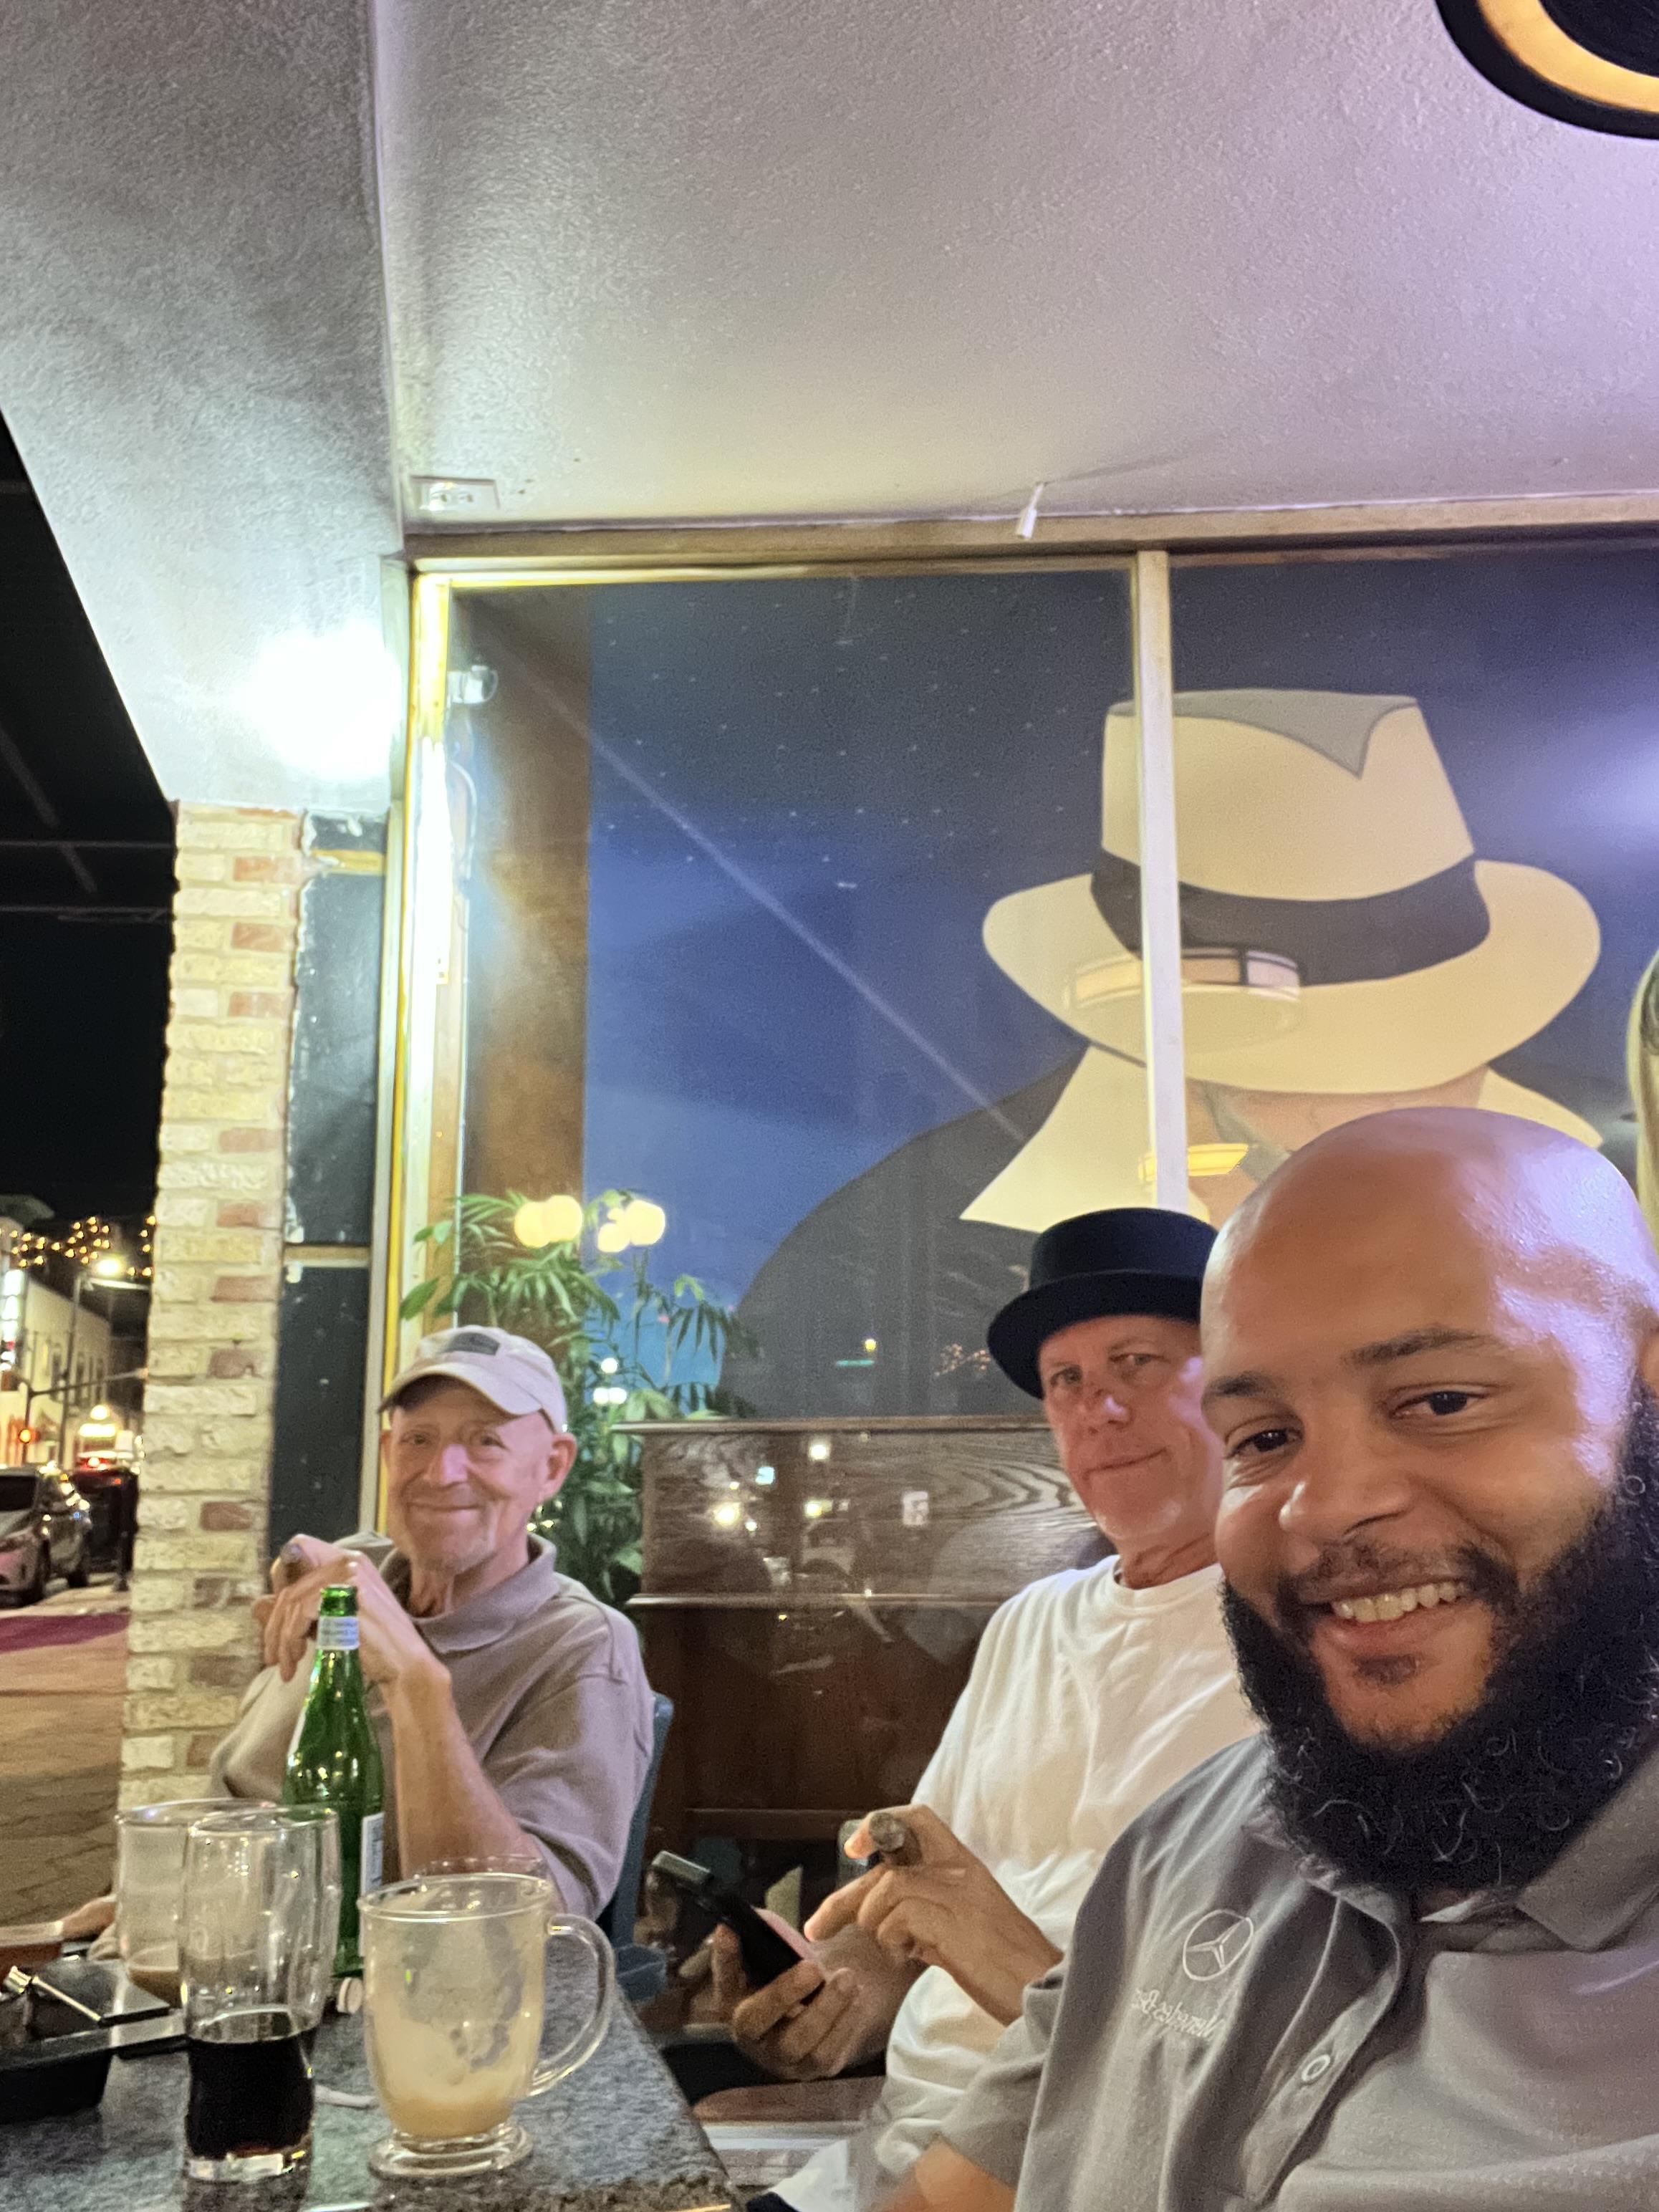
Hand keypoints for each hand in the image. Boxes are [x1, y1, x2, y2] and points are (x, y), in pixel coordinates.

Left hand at [254, 1536, 441, 1698]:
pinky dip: (292, 1639)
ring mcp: (350, 1573)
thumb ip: (297, 1613)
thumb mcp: (326, 1623)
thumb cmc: (369, 1647)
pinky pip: (303, 1611)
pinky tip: (297, 1660)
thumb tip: (258, 1605)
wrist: (403, 1665)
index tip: (277, 1617)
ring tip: (284, 1667)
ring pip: (292, 1601)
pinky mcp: (348, 1592)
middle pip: (290, 1585)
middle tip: (272, 1659)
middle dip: (274, 1626)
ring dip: (282, 1640)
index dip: (280, 1577)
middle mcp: (349, 1559)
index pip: (299, 1548)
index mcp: (347, 1561)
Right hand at [708, 1922, 888, 2079]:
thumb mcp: (772, 1957)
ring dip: (825, 2009)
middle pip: (755, 2021)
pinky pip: (825, 2056)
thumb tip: (739, 1925)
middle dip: (784, 1992)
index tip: (729, 1930)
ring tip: (847, 1978)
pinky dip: (844, 2027)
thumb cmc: (788, 1977)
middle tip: (813, 1968)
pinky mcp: (809, 2070)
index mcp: (733, 2000)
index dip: (725, 1956)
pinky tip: (857, 1999)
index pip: (722, 1977)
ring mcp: (778, 2058)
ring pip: (796, 2043)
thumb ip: (759, 1939)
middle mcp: (749, 2035)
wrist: (814, 2011)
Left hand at [805, 1804, 1059, 2026]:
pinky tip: (910, 1960)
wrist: (1041, 1989)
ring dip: (875, 1927)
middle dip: (843, 1900)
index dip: (879, 1824)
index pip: (918, 1818)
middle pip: (885, 1867)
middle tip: (817, 1928)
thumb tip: (881, 1912)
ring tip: (895, 1951)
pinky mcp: (952, 1921)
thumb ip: (927, 1908)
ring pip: (886, 1891)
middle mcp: (959, 1870)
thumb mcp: (963, 1922)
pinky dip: (892, 1942)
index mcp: (965, 1864)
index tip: (854, 1847)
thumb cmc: (1003, 1964)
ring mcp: (957, 1894)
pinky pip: (897, 1919)